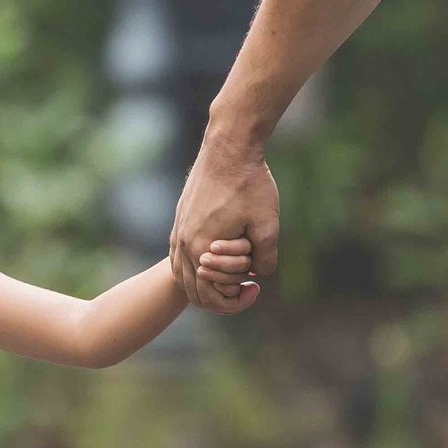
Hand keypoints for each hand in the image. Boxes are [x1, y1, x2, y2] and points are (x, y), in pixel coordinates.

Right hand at [170, 132, 278, 312]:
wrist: (229, 147)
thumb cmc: (249, 184)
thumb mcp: (268, 226)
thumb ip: (265, 260)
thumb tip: (258, 275)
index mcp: (201, 248)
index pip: (209, 296)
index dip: (235, 301)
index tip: (255, 288)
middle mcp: (183, 241)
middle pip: (192, 289)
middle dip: (220, 295)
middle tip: (246, 285)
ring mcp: (178, 228)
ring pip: (182, 273)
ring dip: (204, 281)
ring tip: (231, 275)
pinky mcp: (180, 216)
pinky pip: (179, 253)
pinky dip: (194, 265)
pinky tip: (215, 258)